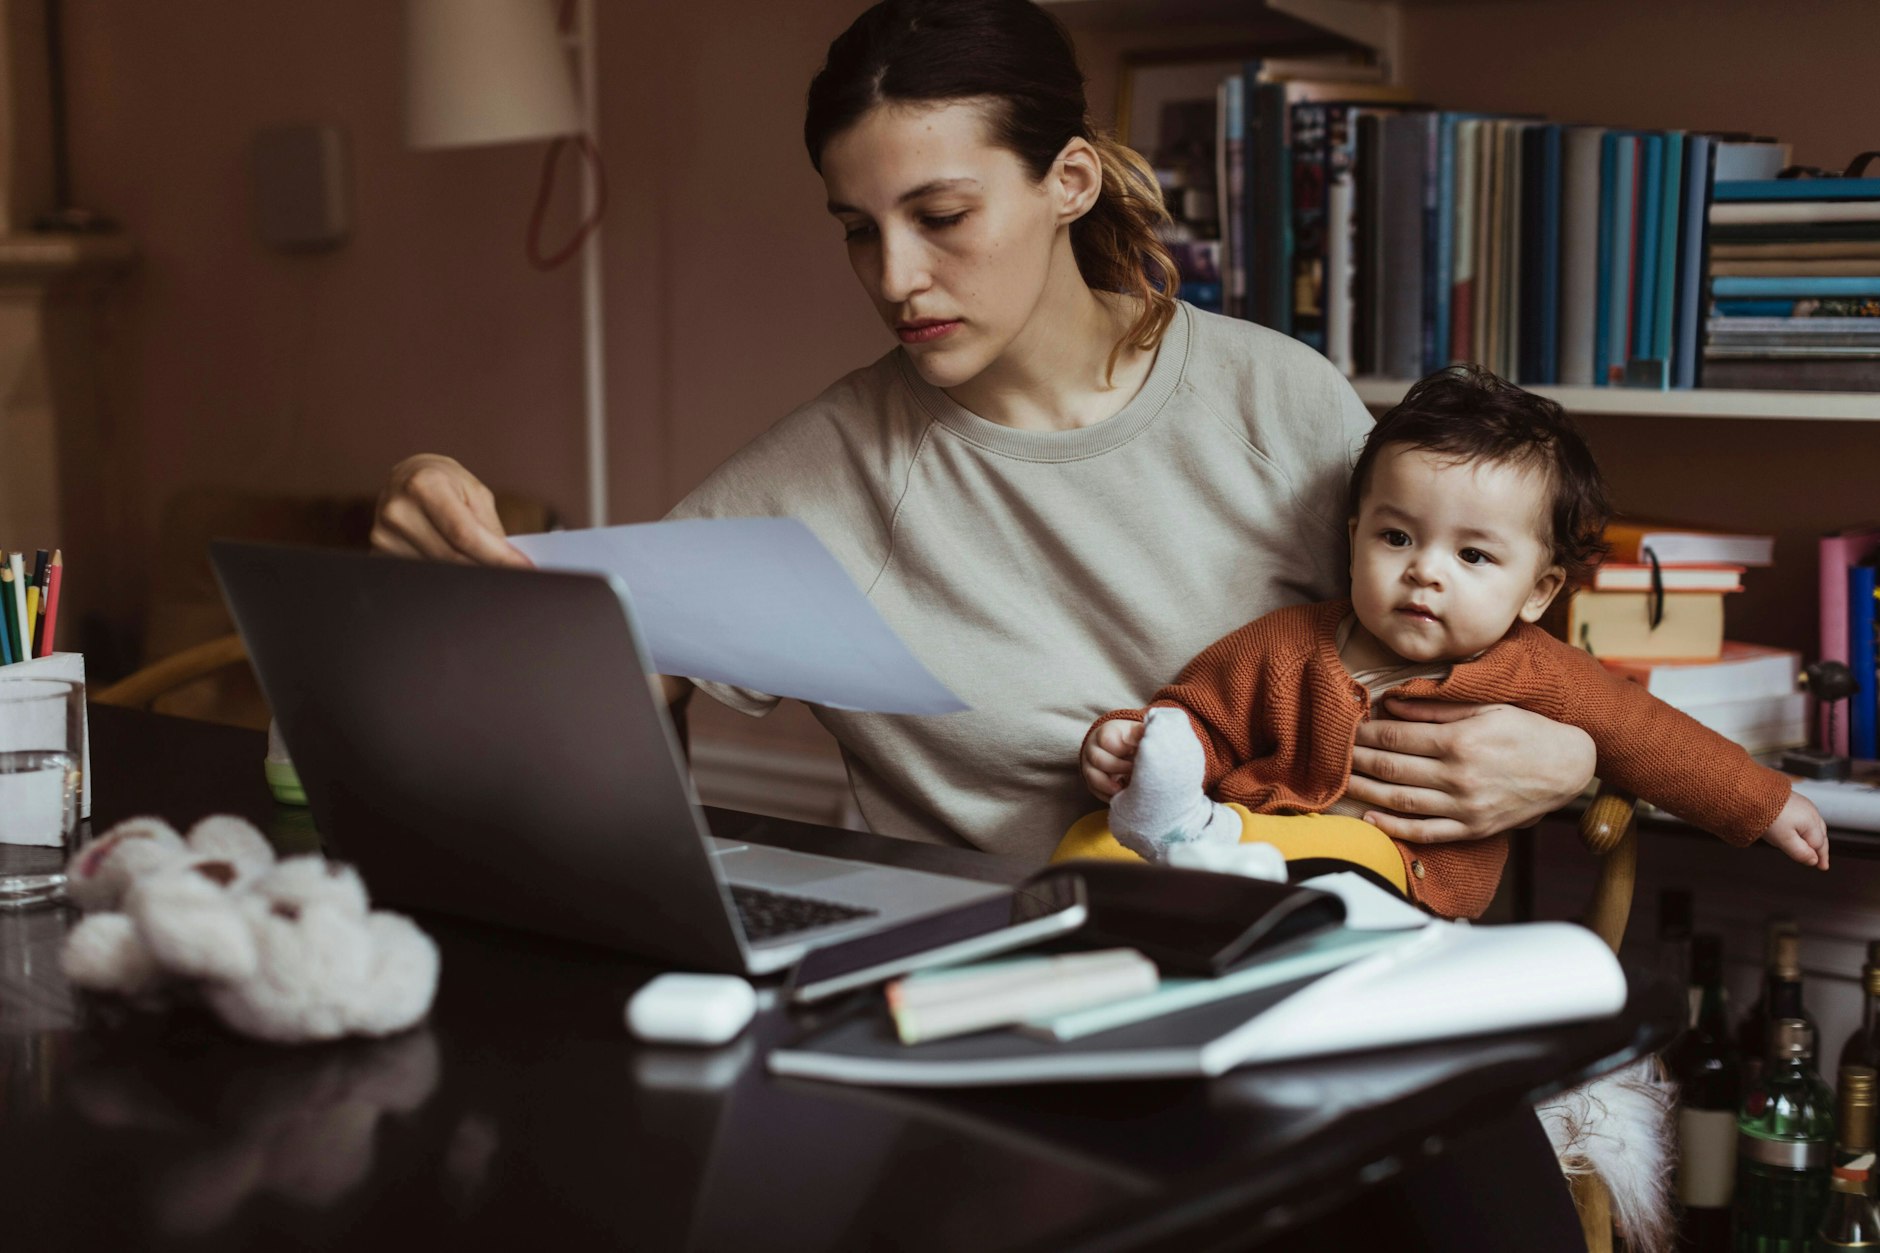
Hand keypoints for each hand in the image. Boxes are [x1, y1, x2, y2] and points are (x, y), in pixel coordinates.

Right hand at [371, 454, 530, 566]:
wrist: (406, 477)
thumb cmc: (446, 481)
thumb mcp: (475, 492)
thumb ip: (488, 527)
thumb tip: (507, 563)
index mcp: (423, 485)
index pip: (464, 534)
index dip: (496, 557)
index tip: (524, 570)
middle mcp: (397, 509)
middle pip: (452, 558)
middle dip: (487, 569)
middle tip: (514, 576)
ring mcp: (383, 534)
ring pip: (438, 571)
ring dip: (466, 573)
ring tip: (481, 563)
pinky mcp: (379, 551)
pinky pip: (422, 573)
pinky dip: (445, 574)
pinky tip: (456, 566)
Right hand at [1080, 719, 1144, 801]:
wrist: (1117, 747)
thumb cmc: (1130, 740)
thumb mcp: (1136, 732)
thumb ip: (1143, 733)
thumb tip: (1154, 733)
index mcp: (1105, 733)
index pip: (1106, 740)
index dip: (1122, 749)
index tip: (1136, 753)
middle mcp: (1093, 749)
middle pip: (1098, 759)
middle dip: (1118, 768)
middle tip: (1135, 772)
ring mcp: (1090, 766)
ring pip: (1093, 777)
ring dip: (1109, 785)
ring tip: (1125, 789)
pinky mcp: (1091, 782)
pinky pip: (1095, 791)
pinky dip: (1108, 796)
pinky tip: (1121, 796)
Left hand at [1344, 698, 1595, 843]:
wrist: (1567, 768)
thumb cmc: (1526, 731)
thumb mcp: (1485, 707)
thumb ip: (1435, 709)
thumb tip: (1391, 704)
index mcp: (1459, 741)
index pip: (1395, 737)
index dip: (1365, 732)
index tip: (1346, 727)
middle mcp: (1458, 776)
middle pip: (1391, 768)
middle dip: (1357, 758)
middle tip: (1333, 752)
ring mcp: (1464, 807)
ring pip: (1400, 801)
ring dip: (1365, 791)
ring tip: (1342, 781)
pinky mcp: (1472, 829)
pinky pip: (1424, 832)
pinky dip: (1393, 828)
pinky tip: (1370, 819)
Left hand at [1760, 792, 1828, 869]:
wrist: (1753, 792)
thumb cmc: (1768, 816)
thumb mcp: (1784, 839)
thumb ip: (1800, 852)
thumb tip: (1814, 861)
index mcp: (1812, 822)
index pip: (1819, 844)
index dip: (1820, 857)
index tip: (1822, 868)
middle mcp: (1811, 812)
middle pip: (1820, 834)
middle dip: (1821, 848)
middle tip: (1822, 863)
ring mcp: (1804, 804)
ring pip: (1815, 825)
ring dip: (1816, 837)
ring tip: (1814, 848)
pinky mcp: (1794, 799)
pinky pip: (1806, 816)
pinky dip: (1808, 827)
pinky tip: (1802, 830)